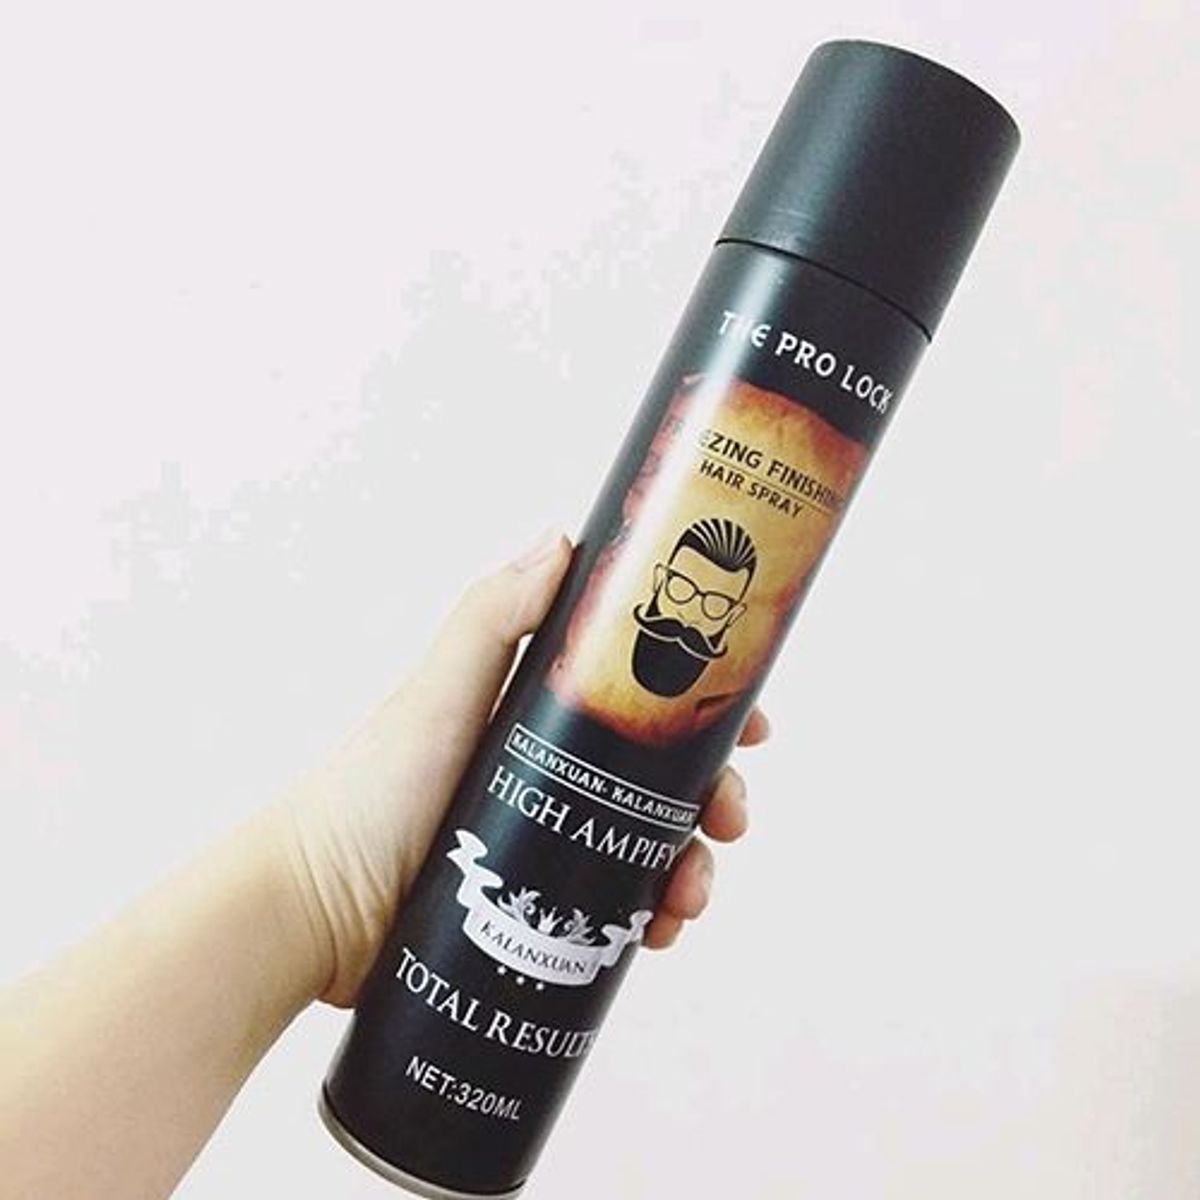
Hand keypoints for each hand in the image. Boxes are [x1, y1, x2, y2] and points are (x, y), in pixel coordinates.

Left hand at [276, 528, 766, 1007]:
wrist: (313, 912)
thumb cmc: (367, 793)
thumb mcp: (436, 694)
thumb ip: (491, 618)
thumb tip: (562, 541)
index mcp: (535, 716)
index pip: (638, 697)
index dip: (702, 703)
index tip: (747, 720)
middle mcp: (551, 773)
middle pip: (661, 776)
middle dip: (712, 793)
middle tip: (731, 819)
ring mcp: (549, 841)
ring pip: (651, 844)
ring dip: (692, 864)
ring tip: (690, 895)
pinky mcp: (540, 907)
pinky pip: (618, 909)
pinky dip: (654, 916)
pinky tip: (662, 932)